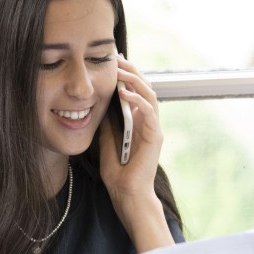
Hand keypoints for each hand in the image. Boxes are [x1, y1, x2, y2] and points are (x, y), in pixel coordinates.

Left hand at [99, 54, 162, 204]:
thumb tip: (99, 105)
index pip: (136, 92)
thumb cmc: (118, 173)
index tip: (113, 61)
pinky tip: (123, 92)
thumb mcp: (106, 142)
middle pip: (145, 88)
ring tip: (120, 70)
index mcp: (138, 122)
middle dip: (131, 71)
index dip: (127, 75)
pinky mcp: (154, 137)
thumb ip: (107, 124)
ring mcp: (153, 128)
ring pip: (150, 95)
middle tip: (117, 58)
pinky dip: (137, 100)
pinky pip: (149, 112)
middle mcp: (149, 122)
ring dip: (135, 80)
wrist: (127, 194)